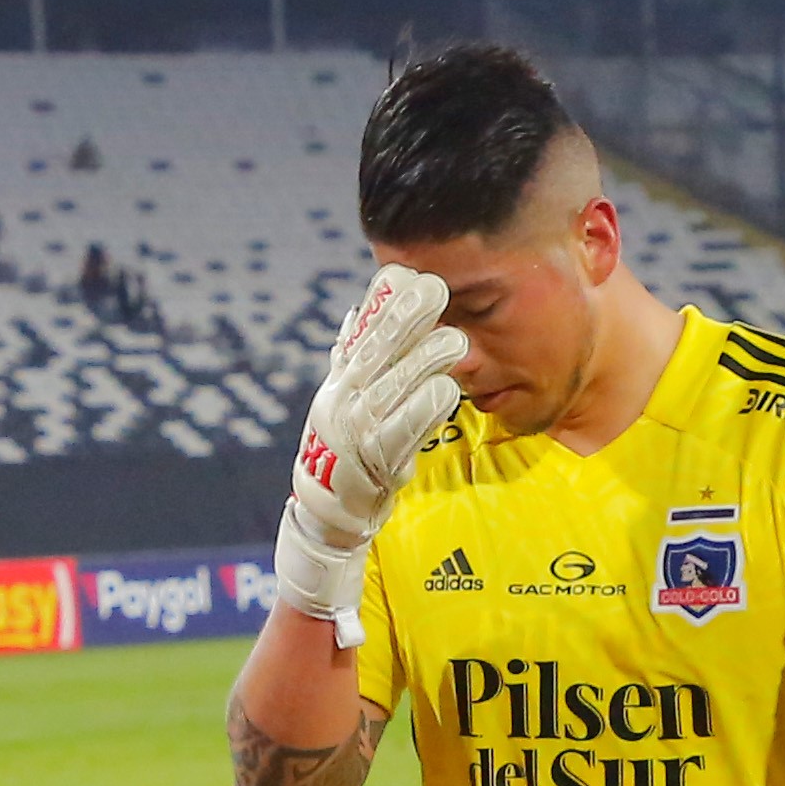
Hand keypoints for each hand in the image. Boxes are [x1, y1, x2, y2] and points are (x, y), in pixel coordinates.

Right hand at [275, 265, 465, 625]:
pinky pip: (401, 431)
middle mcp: (342, 400)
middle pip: (376, 352)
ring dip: (423, 361)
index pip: (362, 334)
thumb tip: (359, 312)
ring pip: (393, 387)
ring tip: (456, 339)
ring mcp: (354, 430)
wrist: (328, 513)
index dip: (381, 303)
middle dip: (404, 318)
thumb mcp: (350, 400)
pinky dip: (422, 409)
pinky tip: (446, 389)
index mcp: (341, 382)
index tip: (404, 272)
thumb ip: (357, 358)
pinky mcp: (373, 462)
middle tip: (435, 287)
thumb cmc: (348, 451)